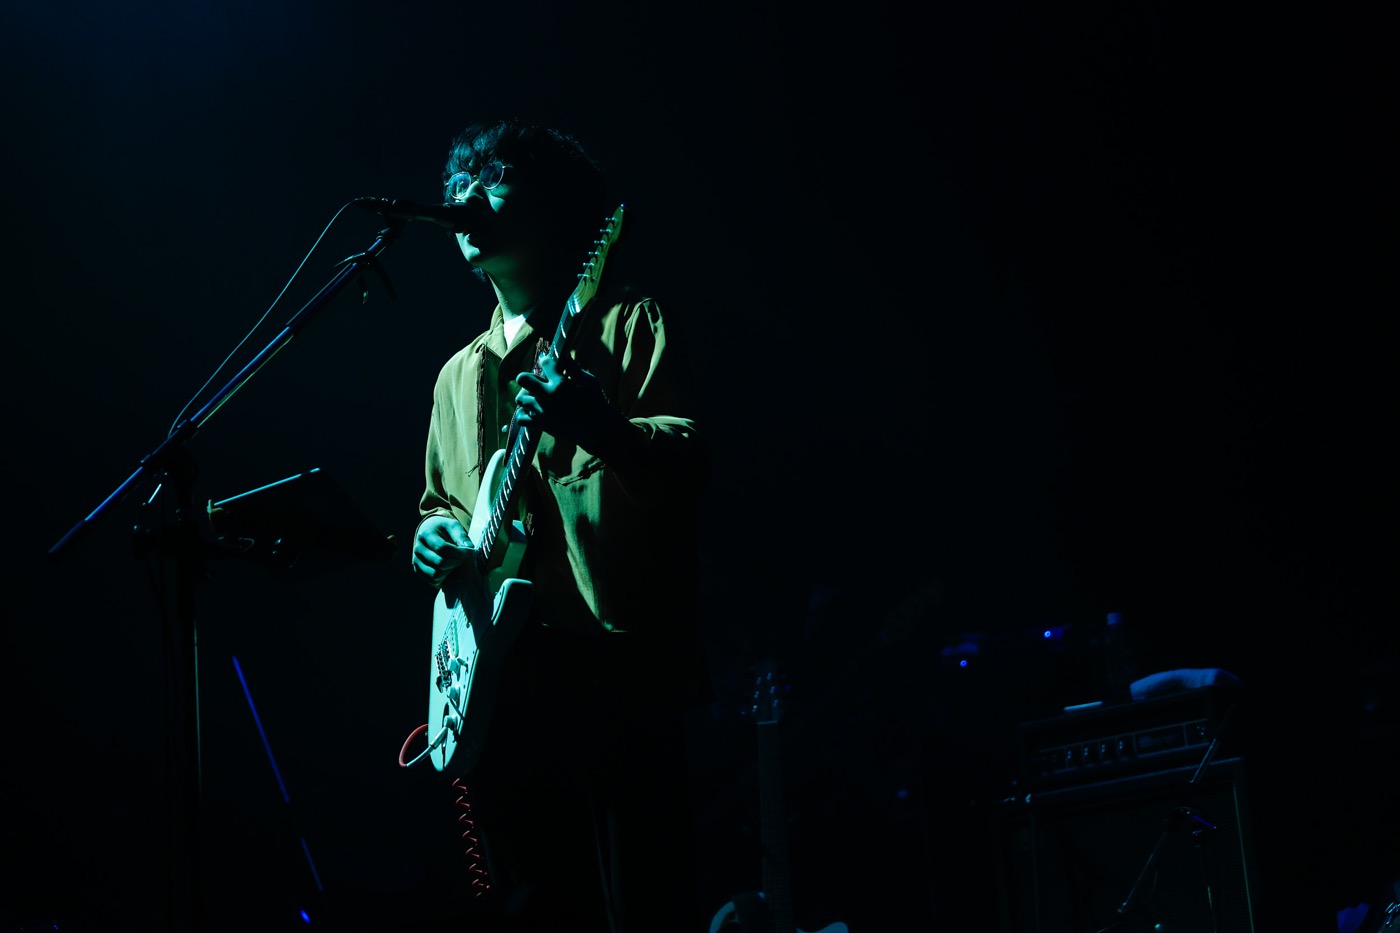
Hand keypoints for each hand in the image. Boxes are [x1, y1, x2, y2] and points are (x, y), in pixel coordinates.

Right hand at [412, 514, 473, 586]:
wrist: (429, 530)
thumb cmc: (443, 529)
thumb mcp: (453, 526)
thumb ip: (461, 535)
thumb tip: (469, 547)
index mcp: (425, 534)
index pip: (442, 548)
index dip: (458, 553)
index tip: (467, 552)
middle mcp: (418, 548)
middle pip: (439, 563)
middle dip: (455, 563)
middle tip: (461, 559)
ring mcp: (416, 560)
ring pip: (435, 575)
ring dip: (449, 571)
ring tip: (453, 564)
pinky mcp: (417, 569)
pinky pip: (432, 580)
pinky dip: (443, 578)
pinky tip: (448, 569)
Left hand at [514, 354, 628, 454]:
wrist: (598, 430)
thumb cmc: (597, 404)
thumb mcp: (590, 382)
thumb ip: (575, 369)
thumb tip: (564, 357)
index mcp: (560, 383)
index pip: (544, 363)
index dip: (546, 361)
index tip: (548, 363)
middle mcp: (548, 396)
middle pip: (523, 379)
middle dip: (528, 377)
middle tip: (537, 381)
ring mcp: (543, 411)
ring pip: (520, 398)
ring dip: (526, 395)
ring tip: (535, 397)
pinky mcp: (542, 424)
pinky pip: (521, 418)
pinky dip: (525, 414)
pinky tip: (533, 411)